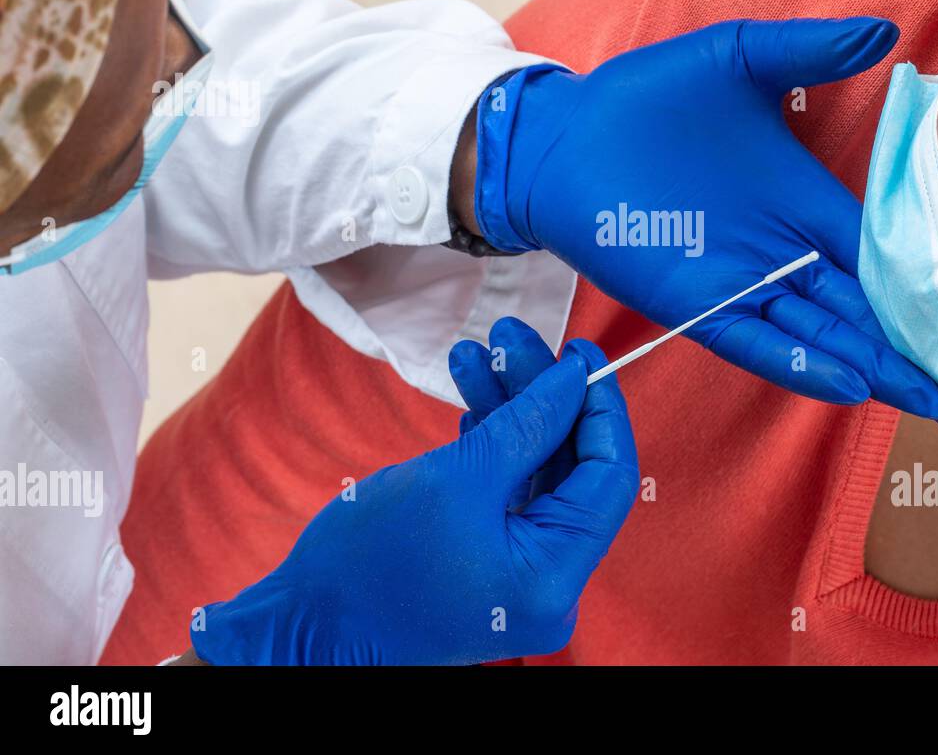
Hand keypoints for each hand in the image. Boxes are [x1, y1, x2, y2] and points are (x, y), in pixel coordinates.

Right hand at [190, 335, 637, 664]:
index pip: (608, 476)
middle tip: (510, 337)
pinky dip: (492, 446)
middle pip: (570, 468)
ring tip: (473, 354)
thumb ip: (527, 425)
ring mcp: (517, 575)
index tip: (577, 352)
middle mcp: (549, 582)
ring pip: (534, 473)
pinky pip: (506, 494)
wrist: (299, 628)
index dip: (598, 406)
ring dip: (508, 411)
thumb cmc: (369, 563)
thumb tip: (572, 380)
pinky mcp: (486, 563)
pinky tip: (472, 402)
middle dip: (540, 396)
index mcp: (555, 575)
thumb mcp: (456, 477)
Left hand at [472, 17, 937, 438]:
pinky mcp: (693, 300)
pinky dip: (798, 361)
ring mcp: (739, 281)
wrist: (566, 131)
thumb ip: (807, 52)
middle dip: (917, 357)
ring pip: (820, 334)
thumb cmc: (648, 96)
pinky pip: (753, 338)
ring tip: (933, 404)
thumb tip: (883, 33)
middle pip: (863, 313)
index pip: (881, 259)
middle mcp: (781, 252)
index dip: (927, 293)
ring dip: (873, 369)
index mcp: (803, 203)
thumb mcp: (738, 59)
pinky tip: (847, 383)